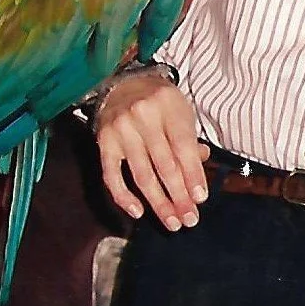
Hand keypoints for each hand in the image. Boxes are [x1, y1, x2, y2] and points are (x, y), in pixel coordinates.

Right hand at [96, 74, 209, 230]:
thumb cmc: (159, 103)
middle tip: (189, 220)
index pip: (183, 147)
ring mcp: (121, 130)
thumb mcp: (182, 112)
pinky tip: (138, 212)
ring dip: (158, 203)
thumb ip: (191, 143)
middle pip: (164, 165)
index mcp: (168, 106)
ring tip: (172, 222)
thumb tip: (197, 180)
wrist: (123, 84)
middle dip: (179, 196)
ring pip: (142, 175)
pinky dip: (124, 197)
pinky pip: (112, 176)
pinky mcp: (104, 143)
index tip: (200, 199)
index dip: (193, 175)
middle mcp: (143, 116)